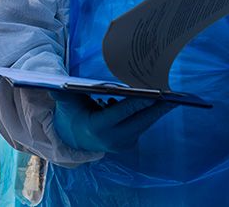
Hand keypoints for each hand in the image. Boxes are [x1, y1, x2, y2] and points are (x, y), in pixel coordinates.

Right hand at [52, 94, 175, 153]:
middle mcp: (113, 139)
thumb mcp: (66, 104)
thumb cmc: (71, 116)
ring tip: (168, 95)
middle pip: (141, 120)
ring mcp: (123, 144)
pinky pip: (140, 126)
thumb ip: (62, 95)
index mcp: (99, 128)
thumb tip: (54, 84)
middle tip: (174, 95)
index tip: (155, 92)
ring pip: (144, 123)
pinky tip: (150, 101)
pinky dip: (145, 114)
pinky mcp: (129, 144)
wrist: (74, 139)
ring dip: (154, 110)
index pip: (123, 111)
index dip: (140, 100)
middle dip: (158, 107)